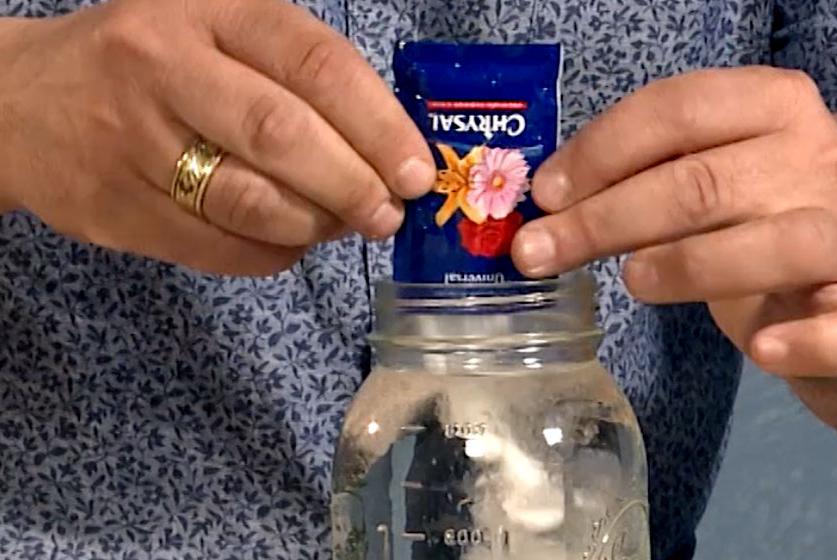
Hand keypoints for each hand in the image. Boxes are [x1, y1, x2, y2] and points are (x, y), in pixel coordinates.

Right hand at [0, 0, 433, 274]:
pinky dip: (272, 254)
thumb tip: (387, 154)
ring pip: (251, 201)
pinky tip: (289, 241)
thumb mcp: (218, 31)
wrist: (21, 102)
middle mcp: (167, 67)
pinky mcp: (118, 209)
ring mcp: (136, 142)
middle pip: (283, 135)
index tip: (416, 173)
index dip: (378, 125)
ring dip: (315, 225)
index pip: (315, 64)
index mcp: (211, 11)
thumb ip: (298, 76)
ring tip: (342, 226)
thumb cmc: (152, 63)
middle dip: (353, 185)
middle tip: (387, 214)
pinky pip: (218, 248)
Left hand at [512, 67, 836, 377]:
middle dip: (606, 220)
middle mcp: (819, 155)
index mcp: (773, 101)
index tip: (544, 194)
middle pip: (702, 183)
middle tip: (539, 252)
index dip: (600, 151)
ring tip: (631, 282)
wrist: (831, 267)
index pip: (677, 109)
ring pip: (775, 246)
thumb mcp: (694, 169)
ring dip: (688, 266)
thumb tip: (548, 201)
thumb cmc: (742, 209)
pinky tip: (762, 351)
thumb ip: (638, 173)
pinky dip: (808, 343)